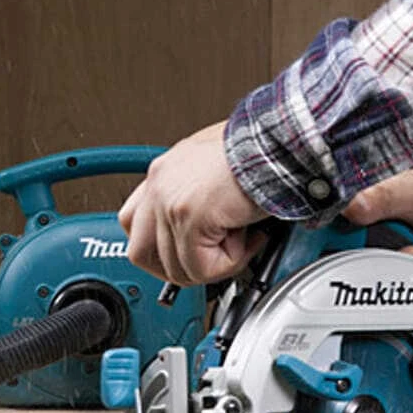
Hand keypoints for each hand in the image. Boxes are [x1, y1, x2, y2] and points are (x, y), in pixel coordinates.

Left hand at [119, 122, 267, 284]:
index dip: (158, 250)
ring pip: (177, 267)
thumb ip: (197, 202)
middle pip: (141, 253)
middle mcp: (159, 184)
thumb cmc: (259, 152)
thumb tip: (204, 236)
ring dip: (214, 265)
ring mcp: (169, 201)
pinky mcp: (189, 217)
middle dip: (179, 269)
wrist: (278, 142)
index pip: (133, 224)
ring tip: (242, 239)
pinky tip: (247, 237)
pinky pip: (201, 268)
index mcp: (163, 173)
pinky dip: (229, 263)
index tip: (186, 255)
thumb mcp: (215, 172)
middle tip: (211, 264)